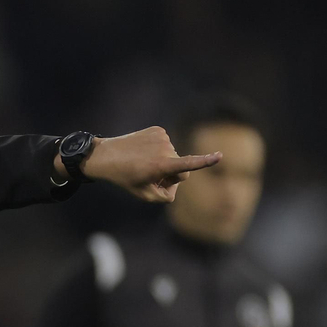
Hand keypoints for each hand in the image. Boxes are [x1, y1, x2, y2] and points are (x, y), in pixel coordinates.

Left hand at [58, 128, 220, 202]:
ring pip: (174, 156)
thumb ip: (167, 196)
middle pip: (181, 168)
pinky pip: (166, 145)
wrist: (107, 156)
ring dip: (164, 162)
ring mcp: (162, 137)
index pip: (188, 165)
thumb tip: (179, 180)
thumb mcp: (146, 195)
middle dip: (171, 175)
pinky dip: (159, 151)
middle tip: (151, 177)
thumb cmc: (126, 179)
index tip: (220, 156)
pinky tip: (144, 153)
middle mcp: (164, 149)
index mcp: (161, 166)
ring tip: (144, 164)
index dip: (205, 162)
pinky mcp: (158, 130)